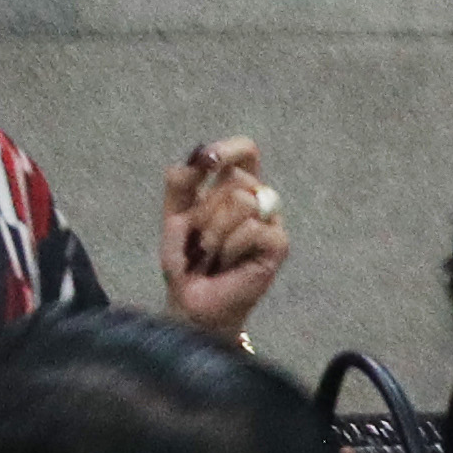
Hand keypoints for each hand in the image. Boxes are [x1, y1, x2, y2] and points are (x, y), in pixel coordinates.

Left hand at [160, 136, 287, 340]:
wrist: (192, 302)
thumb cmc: (187, 261)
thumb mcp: (174, 216)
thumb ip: (180, 183)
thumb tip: (196, 155)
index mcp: (235, 189)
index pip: (246, 152)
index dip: (230, 150)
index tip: (208, 161)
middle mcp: (258, 200)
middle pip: (237, 179)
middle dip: (207, 210)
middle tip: (201, 239)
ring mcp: (271, 222)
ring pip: (243, 201)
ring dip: (215, 231)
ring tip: (211, 253)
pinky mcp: (278, 244)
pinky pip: (252, 228)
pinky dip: (230, 246)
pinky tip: (227, 262)